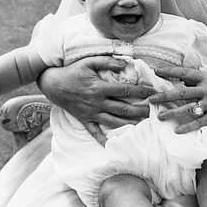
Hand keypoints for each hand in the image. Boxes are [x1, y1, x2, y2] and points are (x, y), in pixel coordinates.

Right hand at [37, 56, 152, 142]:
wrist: (53, 84)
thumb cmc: (73, 71)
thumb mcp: (89, 61)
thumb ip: (107, 61)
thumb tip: (125, 63)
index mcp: (99, 87)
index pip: (125, 90)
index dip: (141, 91)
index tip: (153, 92)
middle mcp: (97, 102)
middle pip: (122, 108)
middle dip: (140, 110)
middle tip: (154, 112)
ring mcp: (90, 113)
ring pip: (113, 121)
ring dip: (128, 124)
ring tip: (143, 125)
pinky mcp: (84, 120)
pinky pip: (94, 132)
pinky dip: (103, 140)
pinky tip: (113, 146)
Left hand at [150, 66, 206, 133]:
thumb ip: (203, 80)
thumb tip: (187, 81)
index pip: (185, 72)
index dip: (170, 71)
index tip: (156, 70)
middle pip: (181, 93)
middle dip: (165, 96)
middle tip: (150, 99)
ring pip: (188, 109)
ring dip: (172, 113)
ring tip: (159, 117)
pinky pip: (199, 122)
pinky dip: (188, 127)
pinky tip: (177, 131)